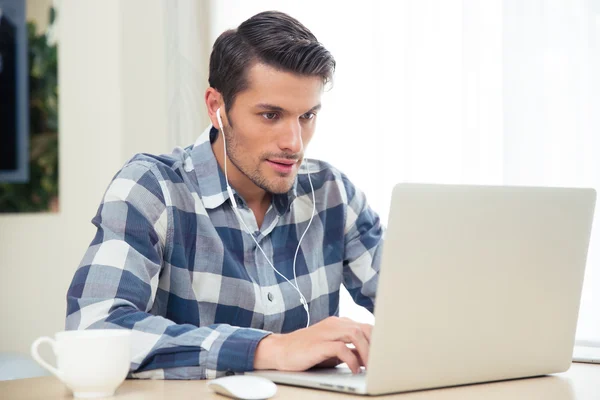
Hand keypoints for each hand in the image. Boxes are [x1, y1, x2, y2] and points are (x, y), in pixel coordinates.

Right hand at [253, 316, 371, 373]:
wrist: (280, 350)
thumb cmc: (307, 351)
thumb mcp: (332, 351)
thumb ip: (350, 350)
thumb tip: (369, 358)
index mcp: (339, 323)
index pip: (366, 327)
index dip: (378, 341)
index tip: (385, 355)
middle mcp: (334, 324)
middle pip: (364, 328)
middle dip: (376, 345)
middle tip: (380, 362)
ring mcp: (326, 332)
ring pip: (355, 334)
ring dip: (367, 352)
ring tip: (371, 367)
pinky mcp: (318, 344)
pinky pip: (341, 348)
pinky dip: (351, 359)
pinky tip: (354, 369)